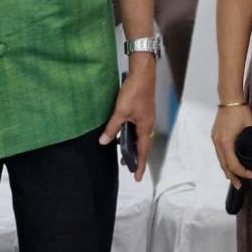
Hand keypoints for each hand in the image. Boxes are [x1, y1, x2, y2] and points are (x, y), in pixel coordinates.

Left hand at [99, 65, 155, 181]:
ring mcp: (146, 117)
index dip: (139, 165)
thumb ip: (112, 128)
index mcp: (145, 127)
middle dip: (135, 156)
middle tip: (126, 164)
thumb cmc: (134, 92)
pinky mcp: (143, 110)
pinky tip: (123, 132)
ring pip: (140, 136)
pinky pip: (138, 127)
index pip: (143, 151)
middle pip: (143, 145)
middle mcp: (148, 124)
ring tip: (122, 150)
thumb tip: (104, 142)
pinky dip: (132, 134)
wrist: (143, 73)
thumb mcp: (120, 112)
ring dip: (132, 144)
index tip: (137, 177)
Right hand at [212, 103, 251, 188]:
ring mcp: (215, 139)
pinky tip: (228, 164)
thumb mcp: (251, 126)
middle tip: (239, 186)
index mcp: (226, 142)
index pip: (233, 163)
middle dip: (232, 176)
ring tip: (233, 179)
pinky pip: (219, 153)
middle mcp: (218, 142)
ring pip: (220, 159)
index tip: (250, 175)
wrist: (229, 99)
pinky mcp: (215, 136)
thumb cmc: (241, 111)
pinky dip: (224, 161)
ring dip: (227, 169)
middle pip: (224, 165)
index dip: (241, 172)